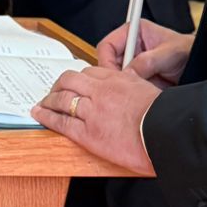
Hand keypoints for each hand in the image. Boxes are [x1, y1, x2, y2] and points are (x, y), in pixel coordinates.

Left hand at [31, 64, 159, 173]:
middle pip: (71, 80)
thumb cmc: (164, 118)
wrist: (167, 134)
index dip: (78, 78)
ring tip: (43, 103)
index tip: (74, 83)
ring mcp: (93, 112)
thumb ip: (135, 89)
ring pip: (62, 98)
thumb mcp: (149, 93)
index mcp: (118, 80)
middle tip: (54, 91)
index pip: (90, 72)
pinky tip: (39, 114)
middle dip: (59, 85)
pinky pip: (61, 121)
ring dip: (49, 99)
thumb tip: (133, 91)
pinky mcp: (88, 133)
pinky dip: (47, 116)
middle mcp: (102, 91)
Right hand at [97, 18, 193, 88]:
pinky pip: (126, 88)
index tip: (113, 75)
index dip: (107, 61)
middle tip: (124, 86)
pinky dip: (131, 94)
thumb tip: (130, 71)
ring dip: (124, 86)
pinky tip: (141, 95)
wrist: (200, 66)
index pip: (107, 45)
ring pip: (116, 78)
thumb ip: (149, 60)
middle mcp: (131, 48)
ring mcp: (133, 65)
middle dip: (115, 76)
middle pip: (108, 64)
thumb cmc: (187, 51)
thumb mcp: (170, 52)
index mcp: (134, 33)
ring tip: (138, 89)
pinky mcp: (137, 80)